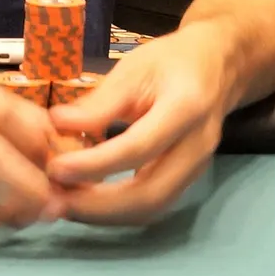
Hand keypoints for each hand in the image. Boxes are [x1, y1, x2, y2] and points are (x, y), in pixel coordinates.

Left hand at [44, 24, 234, 224]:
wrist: (218, 65)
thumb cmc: (172, 60)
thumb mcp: (134, 67)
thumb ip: (99, 101)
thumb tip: (57, 125)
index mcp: (186, 107)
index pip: (138, 148)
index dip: (94, 164)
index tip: (55, 168)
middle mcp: (198, 145)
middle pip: (150, 194)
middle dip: (98, 206)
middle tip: (55, 198)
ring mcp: (198, 168)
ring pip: (152, 208)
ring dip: (105, 214)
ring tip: (64, 202)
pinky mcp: (188, 179)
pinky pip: (153, 204)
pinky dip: (117, 210)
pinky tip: (86, 199)